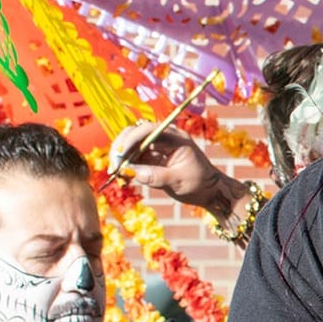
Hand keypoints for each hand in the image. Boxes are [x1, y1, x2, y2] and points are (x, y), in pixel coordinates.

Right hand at [108, 123, 246, 212]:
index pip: (147, 130)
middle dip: (121, 149)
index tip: (121, 156)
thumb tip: (133, 172)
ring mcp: (156, 147)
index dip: (131, 140)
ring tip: (116, 176)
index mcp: (175, 137)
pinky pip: (133, 159)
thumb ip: (157, 176)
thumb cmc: (199, 184)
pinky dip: (125, 167)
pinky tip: (122, 178)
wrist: (208, 191)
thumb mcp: (179, 181)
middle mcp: (163, 138)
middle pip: (134, 134)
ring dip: (121, 159)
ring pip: (130, 146)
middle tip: (114, 167)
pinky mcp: (151, 158)